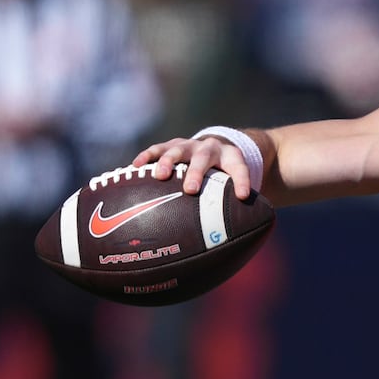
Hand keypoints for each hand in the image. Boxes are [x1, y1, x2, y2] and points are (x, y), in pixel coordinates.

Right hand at [133, 136, 252, 199]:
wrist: (216, 146)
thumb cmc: (225, 173)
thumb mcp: (235, 180)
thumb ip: (235, 200)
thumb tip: (239, 233)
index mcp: (231, 157)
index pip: (239, 169)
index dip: (242, 182)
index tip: (243, 196)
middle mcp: (210, 148)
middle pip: (203, 158)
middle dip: (196, 173)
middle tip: (190, 190)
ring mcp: (189, 145)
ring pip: (177, 150)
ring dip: (168, 162)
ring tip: (160, 176)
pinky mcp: (172, 145)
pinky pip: (157, 149)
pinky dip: (147, 157)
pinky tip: (136, 166)